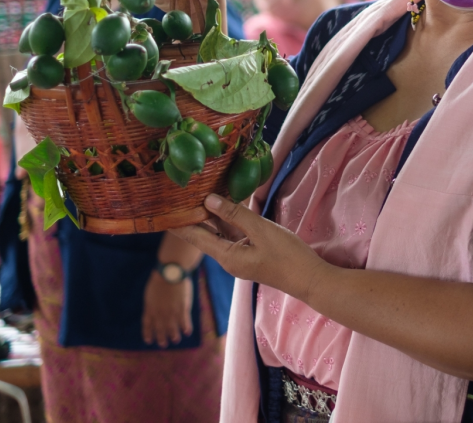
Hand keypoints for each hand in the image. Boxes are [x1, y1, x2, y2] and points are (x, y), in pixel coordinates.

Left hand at [141, 270, 193, 347]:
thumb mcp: (150, 294)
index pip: (147, 326)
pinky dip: (186, 328)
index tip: (149, 341)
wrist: (170, 274)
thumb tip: (151, 309)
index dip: (148, 334)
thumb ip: (151, 304)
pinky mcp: (182, 309)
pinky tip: (187, 332)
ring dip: (173, 336)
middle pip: (160, 330)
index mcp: (150, 309)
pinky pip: (184, 323)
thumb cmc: (159, 280)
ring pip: (172, 329)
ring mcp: (171, 313)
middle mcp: (160, 314)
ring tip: (175, 340)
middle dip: (161, 339)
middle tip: (163, 344)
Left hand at [172, 194, 329, 300]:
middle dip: (193, 214)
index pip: (194, 236)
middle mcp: (228, 258)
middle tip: (179, 193)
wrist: (310, 279)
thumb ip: (235, 215)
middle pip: (205, 234)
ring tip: (198, 193)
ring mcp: (241, 256)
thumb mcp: (262, 231)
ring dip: (212, 215)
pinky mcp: (252, 253)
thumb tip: (209, 200)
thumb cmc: (287, 257)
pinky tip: (227, 204)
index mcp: (226, 256)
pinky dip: (229, 220)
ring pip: (220, 232)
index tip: (162, 208)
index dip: (177, 222)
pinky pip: (235, 234)